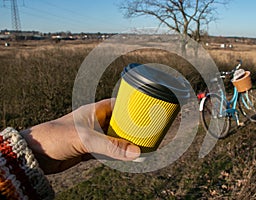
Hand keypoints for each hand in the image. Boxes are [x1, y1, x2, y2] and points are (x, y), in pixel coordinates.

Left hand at [20, 99, 139, 173]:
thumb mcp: (86, 140)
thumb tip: (135, 153)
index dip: (133, 108)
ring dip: (126, 143)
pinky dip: (118, 154)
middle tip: (149, 134)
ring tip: (142, 147)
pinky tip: (127, 158)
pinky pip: (109, 151)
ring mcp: (94, 136)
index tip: (148, 113)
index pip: (119, 105)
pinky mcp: (90, 149)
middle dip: (133, 129)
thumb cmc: (56, 137)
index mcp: (95, 111)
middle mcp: (96, 122)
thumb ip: (111, 146)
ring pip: (115, 138)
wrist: (35, 154)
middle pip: (120, 123)